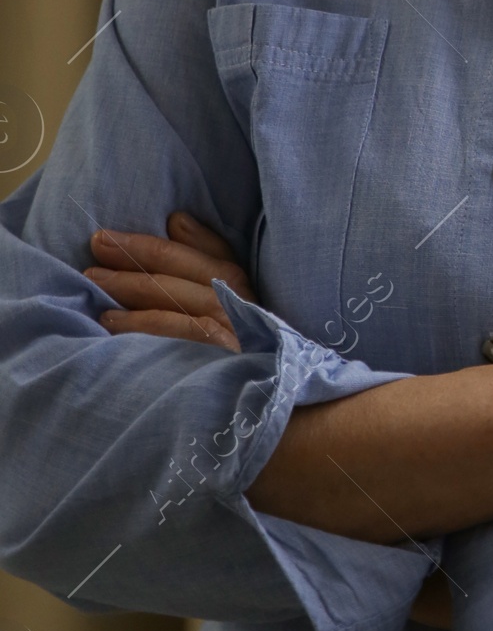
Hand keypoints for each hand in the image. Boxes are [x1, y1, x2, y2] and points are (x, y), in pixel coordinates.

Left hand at [85, 214, 252, 349]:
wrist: (262, 409)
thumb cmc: (239, 348)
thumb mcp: (231, 299)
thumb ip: (207, 257)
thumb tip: (176, 220)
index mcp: (243, 288)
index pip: (203, 254)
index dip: (153, 244)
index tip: (112, 237)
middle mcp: (240, 307)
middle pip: (184, 273)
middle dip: (135, 257)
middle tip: (95, 248)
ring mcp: (231, 335)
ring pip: (175, 300)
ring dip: (131, 288)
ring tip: (93, 283)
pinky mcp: (219, 361)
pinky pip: (175, 335)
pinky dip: (141, 325)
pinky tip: (110, 323)